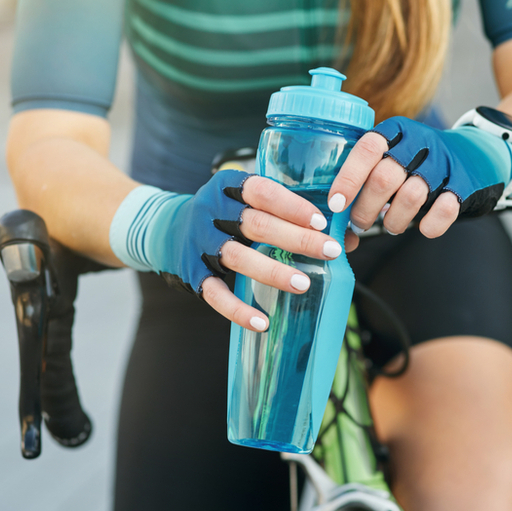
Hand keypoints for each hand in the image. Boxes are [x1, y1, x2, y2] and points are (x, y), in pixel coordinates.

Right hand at [111, 170, 341, 331]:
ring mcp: (200, 244)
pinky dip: (238, 311)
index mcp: (228, 187)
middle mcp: (212, 212)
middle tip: (329, 250)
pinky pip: (217, 295)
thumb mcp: (245, 201)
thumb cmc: (224, 213)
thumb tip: (346, 238)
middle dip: (296, 238)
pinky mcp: (192, 273)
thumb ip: (288, 213)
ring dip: (273, 271)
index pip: (262, 191)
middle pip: (257, 225)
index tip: (321, 221)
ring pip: (239, 258)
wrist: (166, 228)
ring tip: (303, 283)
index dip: (291, 205)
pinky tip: (262, 323)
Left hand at [328, 117, 511, 239]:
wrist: (476, 153)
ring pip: (411, 196)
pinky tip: (422, 226)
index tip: (335, 204)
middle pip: (384, 178)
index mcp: (396, 131)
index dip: (348, 178)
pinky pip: (444, 210)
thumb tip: (334, 210)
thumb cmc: (419, 161)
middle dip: (365, 209)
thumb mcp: (393, 153)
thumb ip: (368, 173)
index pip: (367, 149)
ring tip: (389, 226)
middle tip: (359, 224)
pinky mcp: (465, 184)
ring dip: (393, 220)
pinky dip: (429, 225)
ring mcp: (444, 163)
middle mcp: (420, 143)